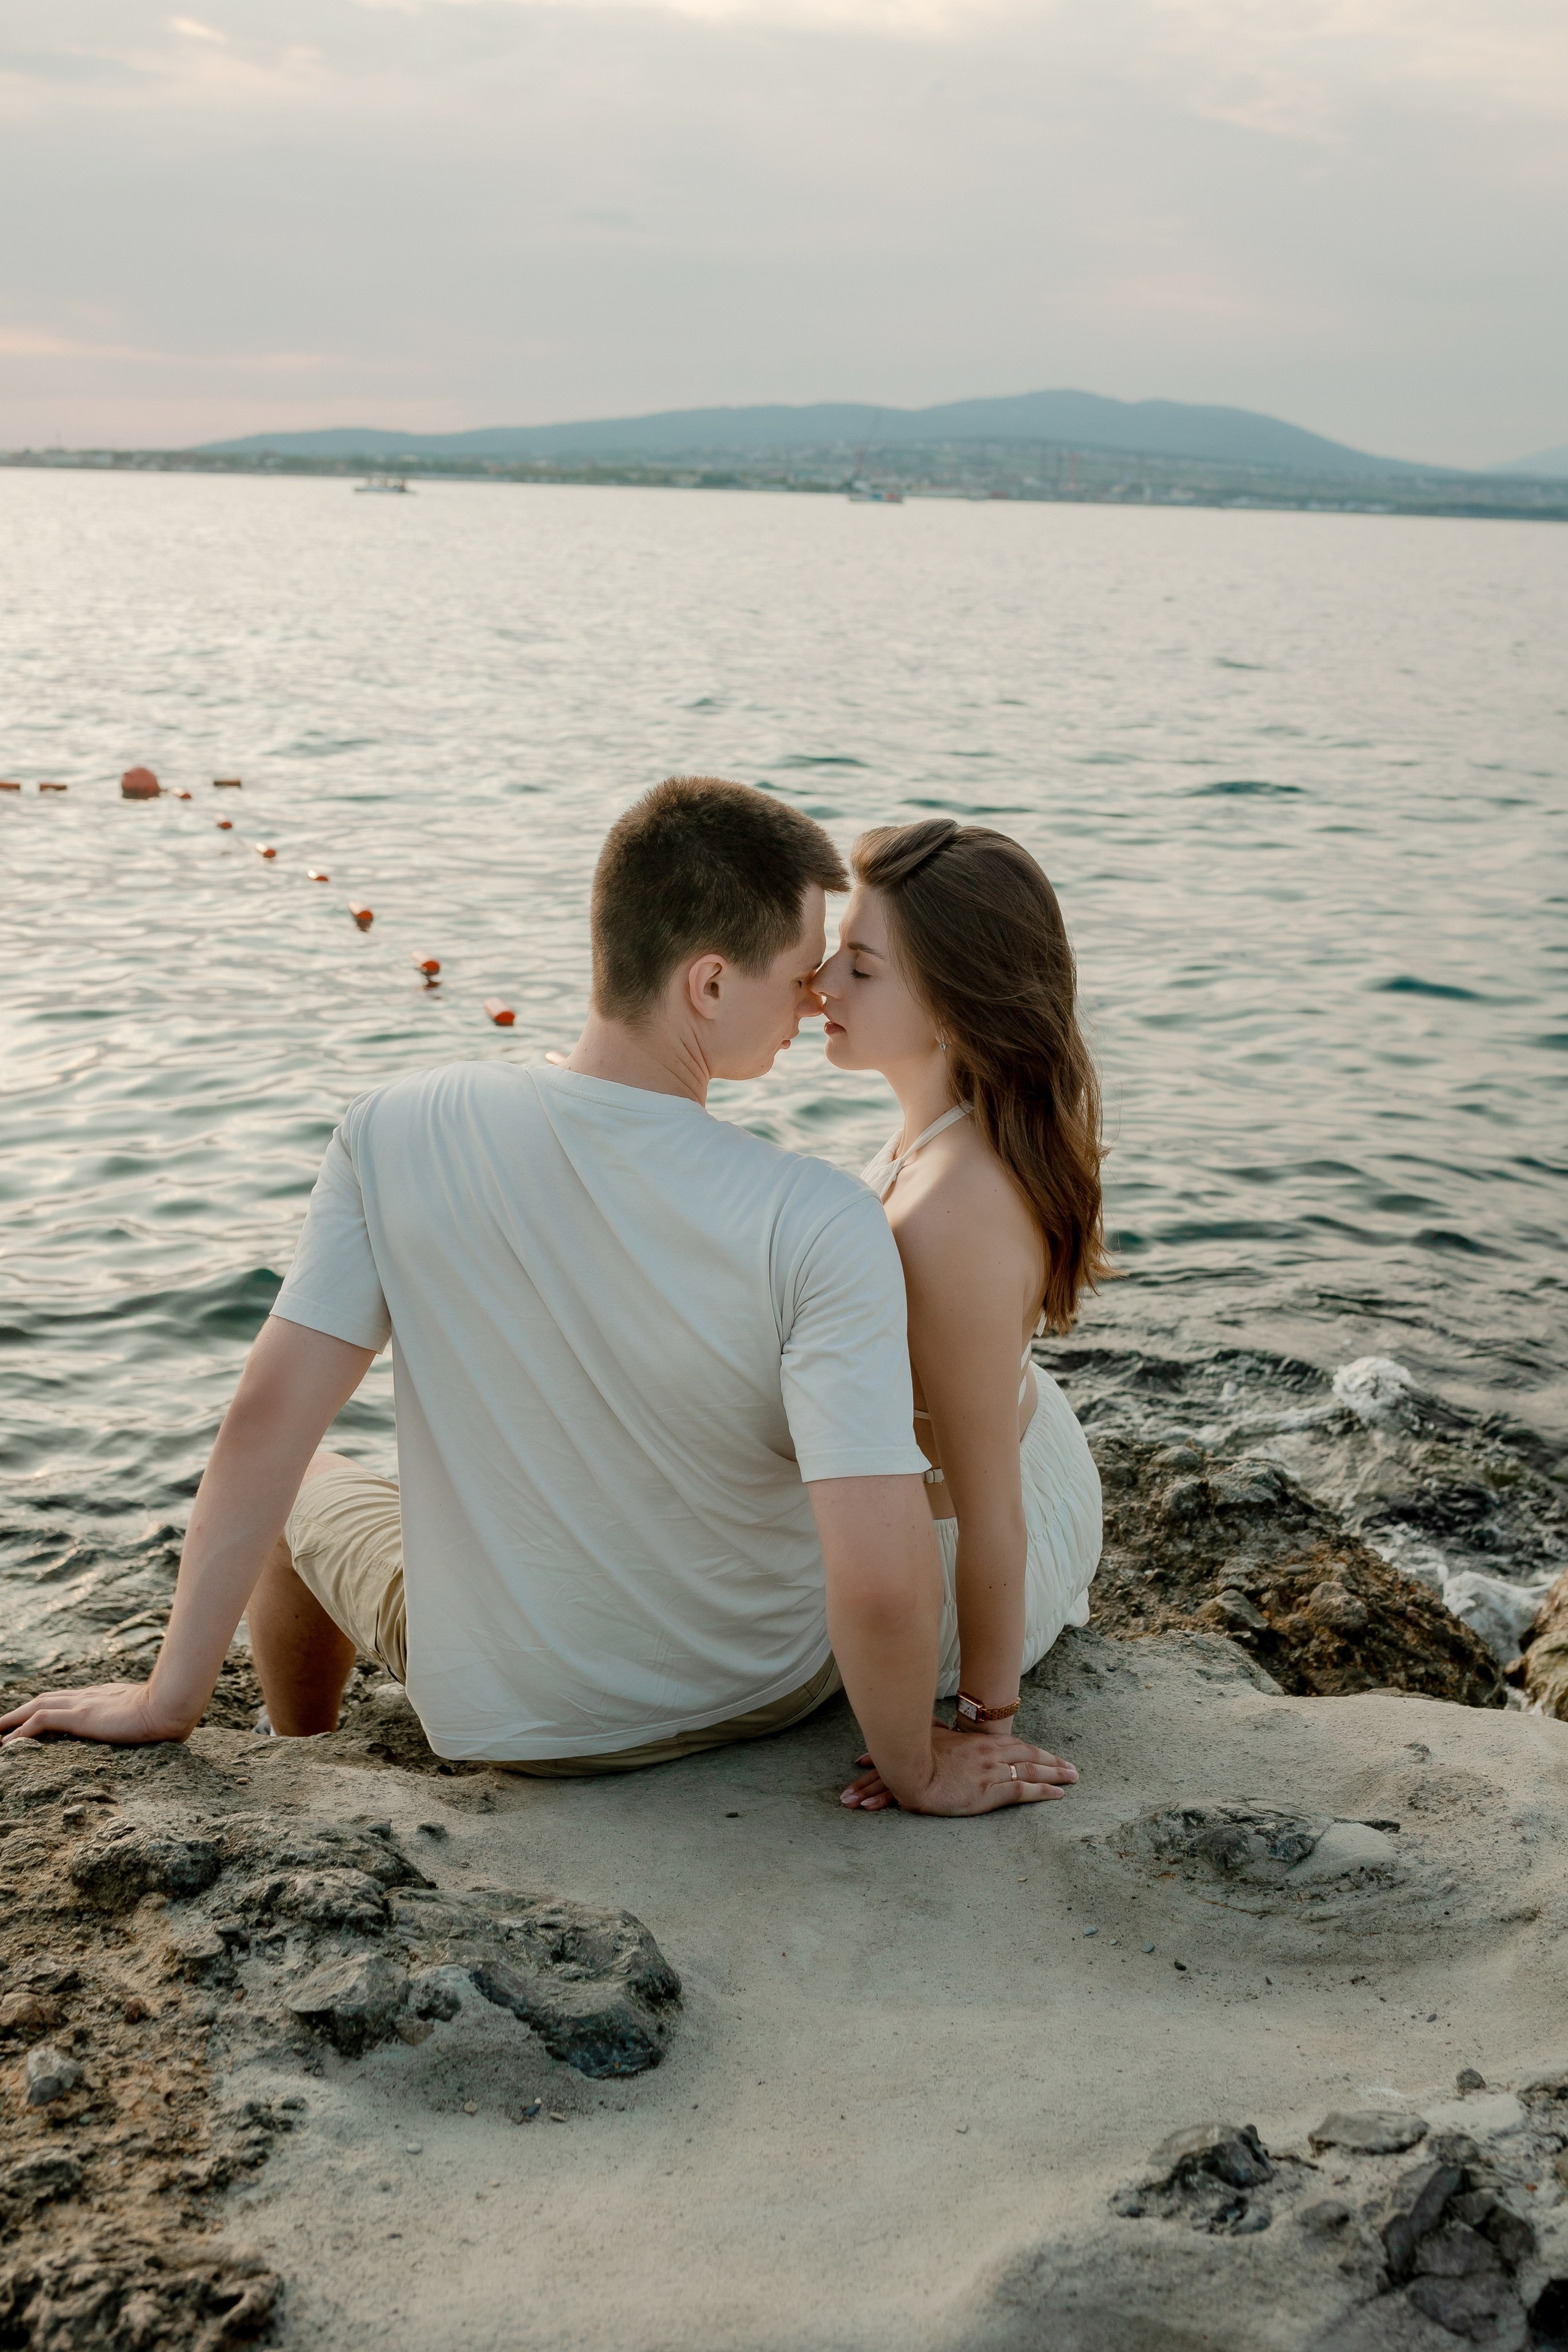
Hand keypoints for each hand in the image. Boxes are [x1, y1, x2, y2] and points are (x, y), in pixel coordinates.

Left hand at [0, 1681, 190, 1749]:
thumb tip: (155, 1736)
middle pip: (43, 1700)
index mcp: (103, 1697)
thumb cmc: (171, 1714)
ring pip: (35, 1707)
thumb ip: (143, 1724)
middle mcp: (88, 1697)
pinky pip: (40, 1722)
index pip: (65, 1700)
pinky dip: (21, 1732)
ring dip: (12, 1720)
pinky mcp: (81, 1716)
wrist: (173, 1703)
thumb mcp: (151, 1720)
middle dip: (18, 1713)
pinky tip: (8, 1746)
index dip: (45, 1708)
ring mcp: (83, 1704)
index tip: (31, 1719)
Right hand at [840, 1721, 1077, 1813]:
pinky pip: (1023, 1790)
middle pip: (1030, 1755)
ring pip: (1032, 1770)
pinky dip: (1044, 1791)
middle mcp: (990, 1753)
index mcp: (977, 1742)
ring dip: (1056, 1773)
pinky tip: (1059, 1794)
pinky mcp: (989, 1792)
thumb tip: (938, 1724)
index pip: (1014, 1744)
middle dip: (1053, 1761)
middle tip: (1072, 1768)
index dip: (1033, 1750)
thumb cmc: (914, 1753)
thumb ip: (939, 1731)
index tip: (1047, 1755)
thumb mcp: (930, 1736)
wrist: (909, 1770)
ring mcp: (991, 1771)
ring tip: (1073, 1778)